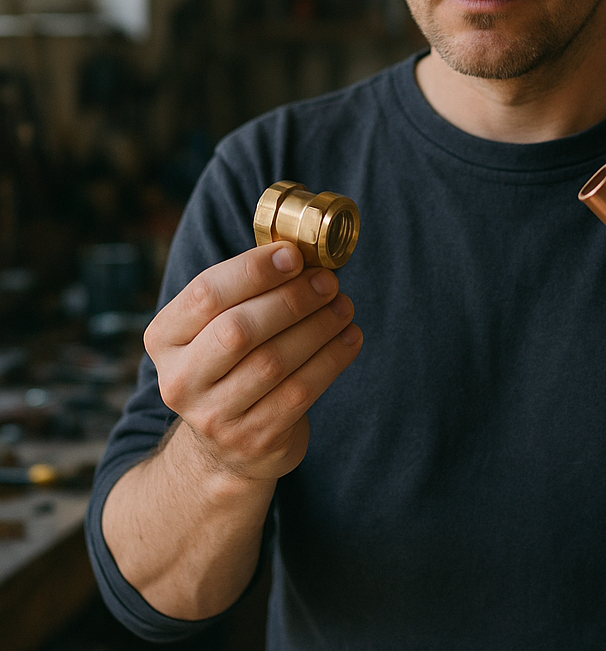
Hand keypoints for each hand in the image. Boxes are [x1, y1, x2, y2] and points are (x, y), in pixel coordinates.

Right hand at [144, 242, 361, 482]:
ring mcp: (214, 416)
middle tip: (329, 282)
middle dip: (292, 300)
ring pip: (274, 361)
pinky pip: (300, 391)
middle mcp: (180, 380)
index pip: (206, 294)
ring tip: (344, 306)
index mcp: (165, 338)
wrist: (226, 448)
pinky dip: (332, 359)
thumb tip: (303, 249)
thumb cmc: (232, 363)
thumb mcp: (219, 327)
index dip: (254, 270)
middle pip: (239, 330)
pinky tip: (350, 337)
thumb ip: (248, 291)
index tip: (295, 254)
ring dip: (318, 327)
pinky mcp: (253, 439)